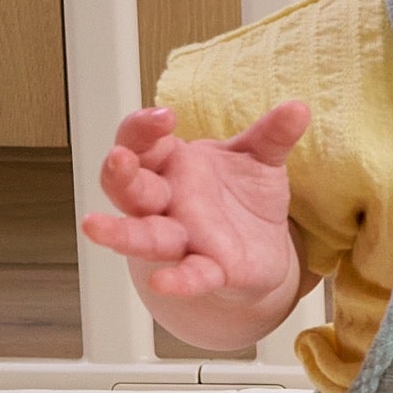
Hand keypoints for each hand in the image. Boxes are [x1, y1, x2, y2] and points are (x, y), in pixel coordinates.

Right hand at [77, 101, 311, 336]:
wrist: (260, 253)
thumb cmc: (242, 199)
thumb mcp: (259, 160)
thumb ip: (272, 135)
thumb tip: (298, 109)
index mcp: (172, 166)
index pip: (141, 142)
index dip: (144, 128)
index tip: (165, 116)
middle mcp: (168, 203)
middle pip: (131, 187)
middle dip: (121, 173)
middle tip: (119, 158)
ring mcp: (183, 238)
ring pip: (143, 235)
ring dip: (121, 233)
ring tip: (94, 227)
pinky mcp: (208, 271)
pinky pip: (189, 275)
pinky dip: (177, 280)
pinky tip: (163, 283)